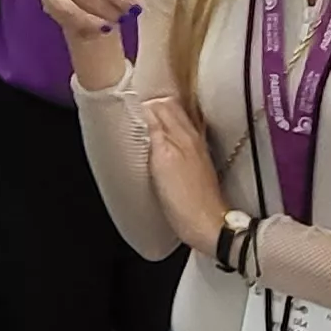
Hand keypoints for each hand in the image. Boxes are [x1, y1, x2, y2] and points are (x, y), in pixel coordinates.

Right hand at [140, 96, 230, 253]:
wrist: (207, 224)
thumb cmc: (183, 201)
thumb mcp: (162, 163)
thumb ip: (155, 134)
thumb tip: (144, 113)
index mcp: (182, 134)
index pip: (158, 106)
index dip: (139, 107)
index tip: (124, 112)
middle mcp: (192, 137)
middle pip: (169, 107)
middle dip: (150, 107)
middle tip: (130, 117)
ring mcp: (196, 149)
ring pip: (177, 119)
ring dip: (159, 118)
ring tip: (142, 127)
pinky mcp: (197, 162)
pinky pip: (181, 135)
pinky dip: (168, 132)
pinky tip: (158, 144)